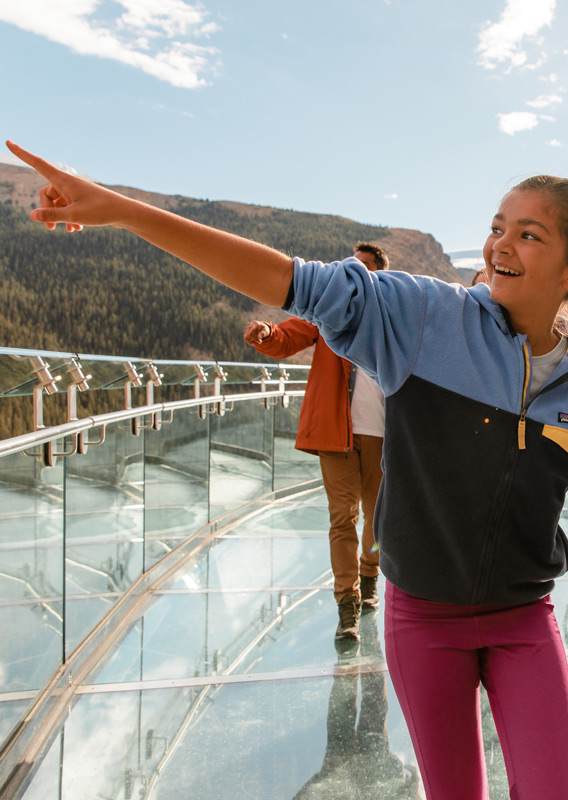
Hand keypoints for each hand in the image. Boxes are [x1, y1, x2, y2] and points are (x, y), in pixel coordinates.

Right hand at [5, 140, 131, 231]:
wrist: (124, 212)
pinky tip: (77, 230)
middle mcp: (68, 183)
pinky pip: (68, 207)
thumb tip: (32, 215)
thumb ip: (52, 215)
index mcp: (63, 180)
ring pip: (57, 203)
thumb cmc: (101, 211)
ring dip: (59, 217)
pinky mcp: (82, 200)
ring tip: (69, 231)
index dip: (22, 153)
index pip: (37, 163)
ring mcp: (75, 191)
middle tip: (51, 228)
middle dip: (46, 210)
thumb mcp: (74, 216)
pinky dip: (69, 218)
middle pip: (46, 193)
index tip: (8, 142)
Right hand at [243, 320, 270, 343]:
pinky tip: (255, 342)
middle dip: (254, 339)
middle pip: (248, 333)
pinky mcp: (245, 333)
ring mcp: (246, 328)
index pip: (250, 327)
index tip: (245, 336)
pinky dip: (251, 341)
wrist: (261, 329)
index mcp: (255, 323)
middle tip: (260, 342)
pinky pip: (246, 339)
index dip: (248, 332)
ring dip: (253, 340)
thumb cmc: (264, 330)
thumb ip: (263, 334)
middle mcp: (249, 325)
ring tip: (259, 341)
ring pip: (247, 337)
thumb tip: (259, 337)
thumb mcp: (266, 331)